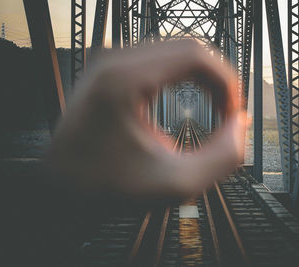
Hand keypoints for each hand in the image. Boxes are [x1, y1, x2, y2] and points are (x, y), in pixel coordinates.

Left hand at [47, 40, 245, 199]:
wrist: (59, 188)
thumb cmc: (106, 188)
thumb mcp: (174, 185)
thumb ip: (222, 158)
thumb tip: (239, 123)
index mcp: (123, 80)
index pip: (195, 55)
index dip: (227, 81)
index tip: (234, 114)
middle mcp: (112, 60)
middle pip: (187, 48)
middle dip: (218, 78)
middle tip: (228, 113)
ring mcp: (108, 61)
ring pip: (175, 51)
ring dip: (202, 77)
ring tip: (215, 108)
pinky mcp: (109, 70)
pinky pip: (158, 60)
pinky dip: (183, 76)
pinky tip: (191, 99)